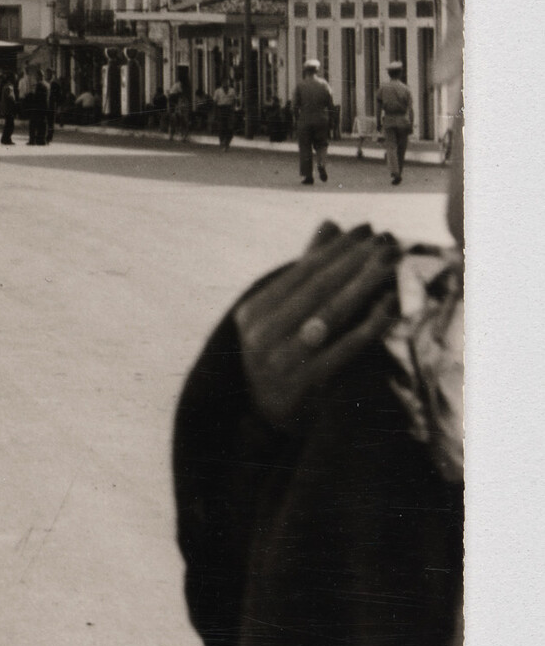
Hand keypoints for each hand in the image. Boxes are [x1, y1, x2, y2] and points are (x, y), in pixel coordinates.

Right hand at [234, 221, 400, 428]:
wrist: (268, 421)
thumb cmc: (283, 358)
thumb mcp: (282, 316)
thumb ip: (306, 272)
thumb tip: (330, 224)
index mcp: (252, 312)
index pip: (300, 273)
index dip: (335, 250)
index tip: (367, 230)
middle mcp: (261, 333)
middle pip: (317, 290)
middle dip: (356, 262)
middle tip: (389, 241)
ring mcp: (281, 359)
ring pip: (331, 314)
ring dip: (365, 285)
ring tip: (393, 263)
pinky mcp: (306, 383)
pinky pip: (345, 348)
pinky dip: (369, 324)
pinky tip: (391, 305)